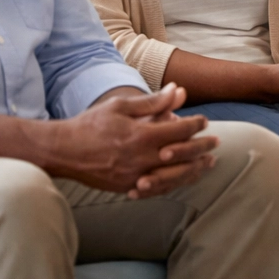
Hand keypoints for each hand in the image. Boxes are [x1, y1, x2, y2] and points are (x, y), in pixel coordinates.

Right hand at [52, 84, 218, 198]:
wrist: (62, 151)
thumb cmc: (91, 124)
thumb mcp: (121, 107)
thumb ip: (153, 102)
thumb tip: (179, 89)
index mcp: (141, 135)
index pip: (180, 130)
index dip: (196, 124)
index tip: (205, 121)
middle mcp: (141, 158)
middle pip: (183, 155)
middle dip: (203, 147)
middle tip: (216, 142)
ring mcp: (134, 176)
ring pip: (175, 176)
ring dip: (195, 169)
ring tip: (208, 163)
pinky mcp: (127, 188)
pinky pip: (159, 188)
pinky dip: (175, 182)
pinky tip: (185, 177)